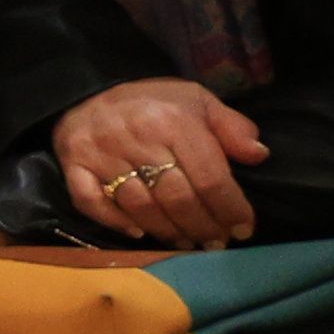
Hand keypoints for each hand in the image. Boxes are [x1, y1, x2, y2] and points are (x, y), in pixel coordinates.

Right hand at [52, 77, 268, 247]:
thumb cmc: (152, 101)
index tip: (243, 229)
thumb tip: (258, 155)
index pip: (209, 176)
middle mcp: (137, 138)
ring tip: (186, 242)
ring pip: (139, 206)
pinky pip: (91, 202)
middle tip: (215, 243)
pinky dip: (114, 222)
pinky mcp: (74, 166)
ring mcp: (101, 154)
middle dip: (202, 226)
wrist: (87, 89)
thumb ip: (230, 127)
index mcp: (174, 121)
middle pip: (176, 198)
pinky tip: (137, 232)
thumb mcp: (198, 100)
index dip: (230, 208)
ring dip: (166, 231)